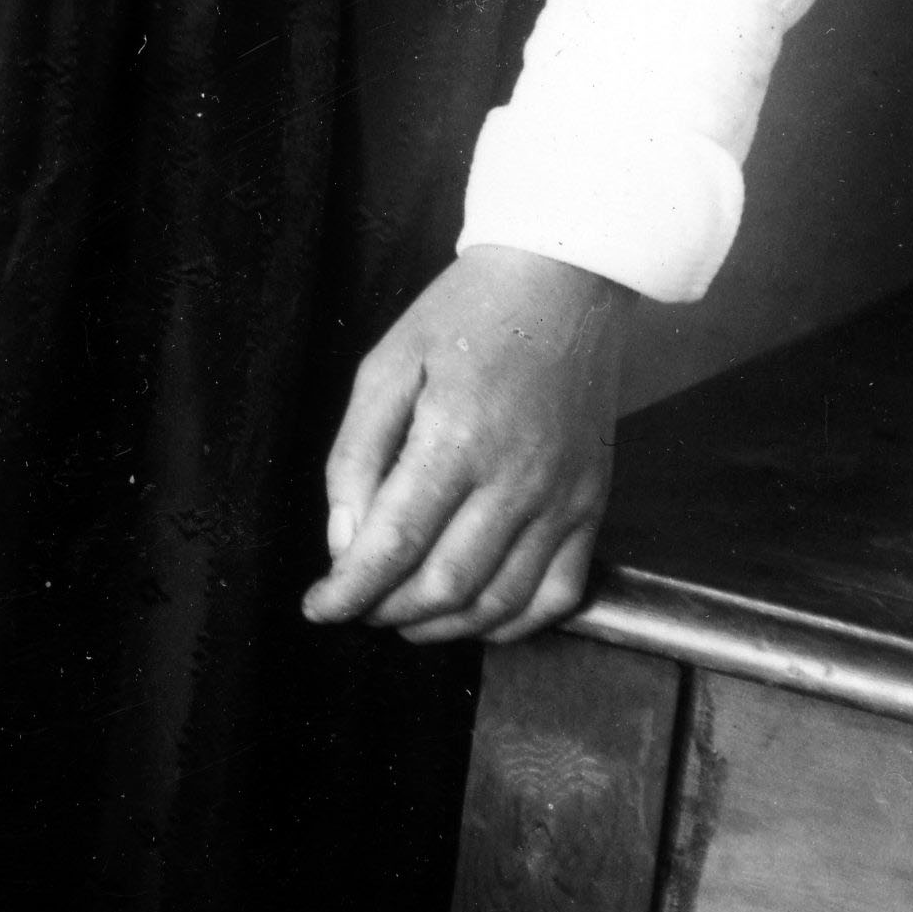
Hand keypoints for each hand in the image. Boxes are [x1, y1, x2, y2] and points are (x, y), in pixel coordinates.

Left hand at [301, 247, 627, 644]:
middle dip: (388, 610)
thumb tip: (344, 541)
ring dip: (443, 627)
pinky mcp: (593, 505)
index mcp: (456, 438)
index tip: (319, 608)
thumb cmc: (465, 317)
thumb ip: (357, 455)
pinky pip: (558, 594)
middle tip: (357, 606)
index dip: (351, 590)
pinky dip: (512, 623)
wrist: (562, 283)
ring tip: (402, 617)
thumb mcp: (387, 366)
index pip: (394, 544)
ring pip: (499, 602)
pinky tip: (472, 616)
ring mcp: (563, 499)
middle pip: (445, 585)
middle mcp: (516, 480)